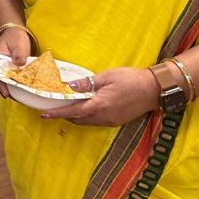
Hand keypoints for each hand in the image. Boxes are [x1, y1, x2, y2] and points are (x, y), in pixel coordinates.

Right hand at [0, 26, 30, 98]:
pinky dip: (18, 85)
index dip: (0, 85)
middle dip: (8, 91)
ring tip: (22, 98)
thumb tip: (20, 65)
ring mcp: (4, 69)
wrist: (16, 33)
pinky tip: (25, 91)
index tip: (6, 94)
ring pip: (7, 82)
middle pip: (0, 81)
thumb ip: (19, 54)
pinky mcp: (11, 71)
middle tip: (17, 99)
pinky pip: (13, 80)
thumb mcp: (18, 44)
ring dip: (13, 89)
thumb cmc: (15, 37)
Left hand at [42, 66, 159, 126]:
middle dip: (65, 115)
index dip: (58, 114)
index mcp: (100, 105)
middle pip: (78, 119)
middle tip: (54, 107)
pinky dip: (87, 117)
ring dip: (76, 116)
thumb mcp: (107, 76)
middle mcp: (104, 117)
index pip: (73, 112)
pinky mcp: (117, 121)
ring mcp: (111, 121)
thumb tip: (71, 87)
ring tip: (67, 106)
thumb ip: (88, 83)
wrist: (154, 89)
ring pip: (87, 122)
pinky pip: (96, 122)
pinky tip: (86, 107)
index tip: (44, 114)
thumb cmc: (131, 79)